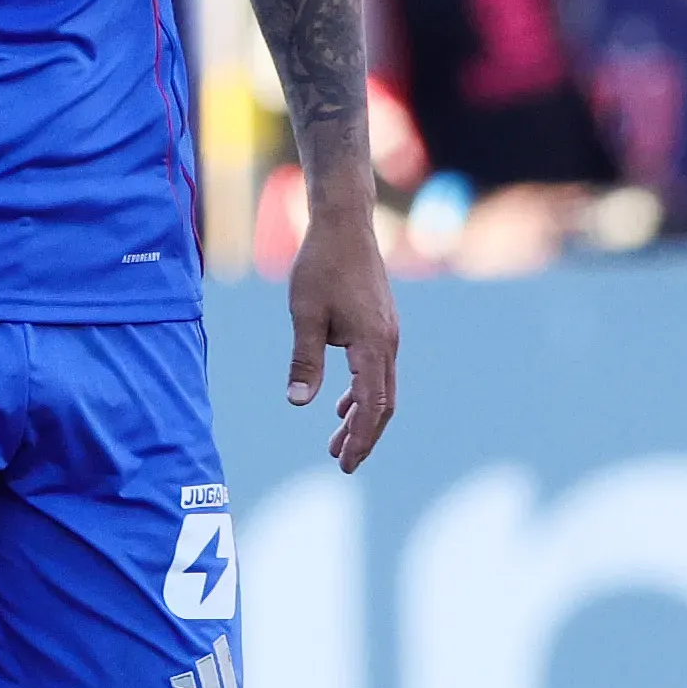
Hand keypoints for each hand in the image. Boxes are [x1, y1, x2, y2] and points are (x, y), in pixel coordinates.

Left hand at [287, 207, 399, 472]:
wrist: (344, 224)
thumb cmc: (321, 265)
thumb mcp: (305, 313)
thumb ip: (304, 360)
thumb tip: (298, 404)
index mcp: (373, 344)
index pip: (372, 405)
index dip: (360, 438)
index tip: (344, 463)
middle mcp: (388, 342)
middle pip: (382, 403)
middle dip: (362, 435)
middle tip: (340, 462)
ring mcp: (388, 333)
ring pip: (380, 388)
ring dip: (360, 416)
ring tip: (335, 442)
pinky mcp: (380, 325)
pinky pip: (376, 370)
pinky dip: (361, 392)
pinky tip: (340, 403)